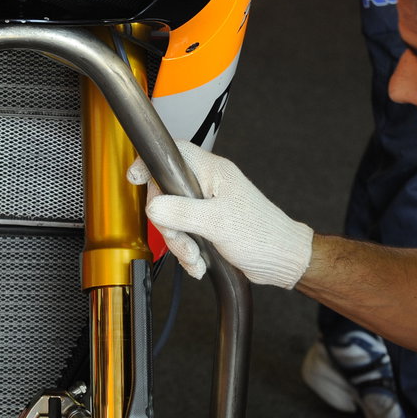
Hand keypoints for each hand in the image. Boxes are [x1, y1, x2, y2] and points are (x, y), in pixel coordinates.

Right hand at [127, 139, 313, 287]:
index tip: (134, 177)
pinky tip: (198, 263)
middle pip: (166, 194)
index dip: (150, 163)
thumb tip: (152, 207)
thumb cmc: (262, 235)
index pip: (174, 154)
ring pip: (173, 217)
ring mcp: (207, 204)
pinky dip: (188, 252)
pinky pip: (185, 233)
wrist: (282, 260)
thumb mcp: (217, 223)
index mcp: (213, 172)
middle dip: (170, 225)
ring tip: (195, 258)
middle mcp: (208, 184)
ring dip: (180, 244)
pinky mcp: (208, 223)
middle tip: (182, 240)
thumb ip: (181, 213)